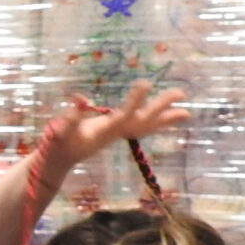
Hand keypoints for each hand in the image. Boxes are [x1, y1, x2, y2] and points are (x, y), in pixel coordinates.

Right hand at [47, 81, 187, 170]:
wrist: (59, 161)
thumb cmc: (58, 144)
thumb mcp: (60, 130)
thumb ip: (70, 116)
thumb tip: (81, 98)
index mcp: (103, 131)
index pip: (123, 115)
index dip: (134, 100)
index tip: (145, 83)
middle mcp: (114, 133)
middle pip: (142, 121)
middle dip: (160, 107)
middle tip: (181, 93)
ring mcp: (117, 134)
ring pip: (145, 126)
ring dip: (166, 119)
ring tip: (186, 112)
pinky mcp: (116, 133)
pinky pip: (140, 128)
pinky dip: (156, 123)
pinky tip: (167, 117)